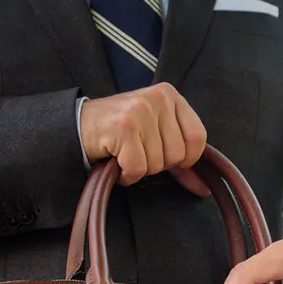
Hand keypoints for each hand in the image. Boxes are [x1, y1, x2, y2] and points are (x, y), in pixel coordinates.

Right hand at [80, 83, 209, 195]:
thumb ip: (181, 158)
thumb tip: (204, 188)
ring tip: (126, 155)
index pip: (198, 137)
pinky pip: (137, 168)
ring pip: (157, 164)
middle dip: (158, 164)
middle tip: (139, 152)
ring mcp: (140, 111)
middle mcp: (158, 98)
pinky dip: (127, 175)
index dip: (186, 159)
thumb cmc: (120, 132)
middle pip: (177, 154)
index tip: (169, 161)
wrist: (78, 126)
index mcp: (170, 95)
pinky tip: (118, 164)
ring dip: (140, 169)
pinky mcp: (124, 128)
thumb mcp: (155, 134)